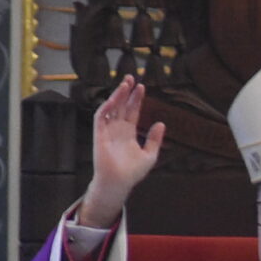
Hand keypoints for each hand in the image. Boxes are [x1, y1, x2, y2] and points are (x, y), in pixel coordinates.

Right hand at [77, 75, 163, 228]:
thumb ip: (155, 140)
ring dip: (117, 95)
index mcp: (128, 133)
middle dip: (126, 91)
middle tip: (131, 77)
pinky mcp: (99, 135)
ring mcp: (108, 131)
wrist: (119, 183)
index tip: (142, 87)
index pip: (132, 111)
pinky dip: (106, 107)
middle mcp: (117, 129)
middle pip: (122, 106)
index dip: (136, 99)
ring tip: (125, 83)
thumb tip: (161, 123)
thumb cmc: (132, 173)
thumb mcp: (150, 155)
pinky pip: (100, 117)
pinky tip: (114, 98)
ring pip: (111, 108)